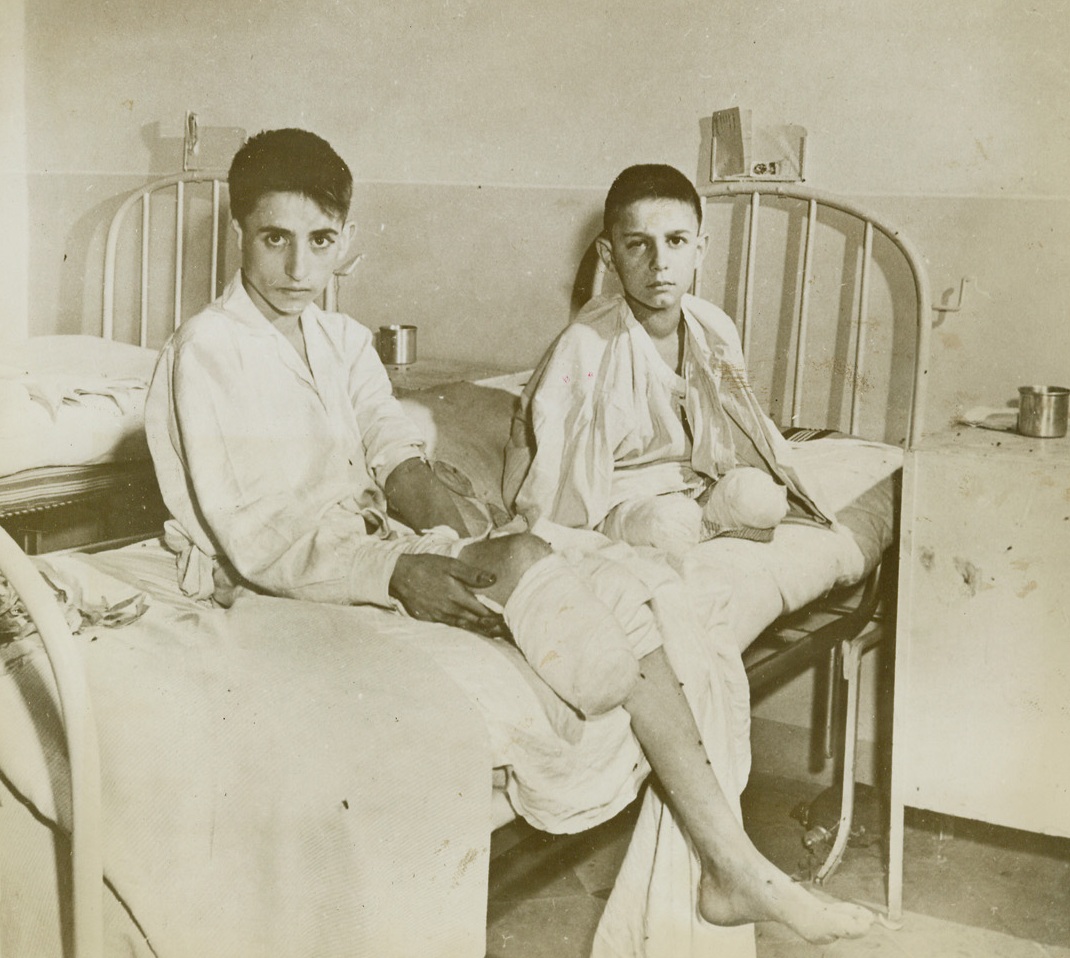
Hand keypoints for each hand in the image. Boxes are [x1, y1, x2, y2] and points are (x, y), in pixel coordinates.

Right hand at [389, 553, 507, 637]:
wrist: (398, 576)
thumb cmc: (426, 566)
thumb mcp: (450, 565)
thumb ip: (472, 574)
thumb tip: (494, 579)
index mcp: (457, 596)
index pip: (482, 611)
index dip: (495, 616)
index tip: (507, 617)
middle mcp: (450, 610)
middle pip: (475, 622)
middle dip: (490, 626)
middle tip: (504, 628)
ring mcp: (438, 617)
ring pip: (463, 627)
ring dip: (478, 630)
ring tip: (492, 633)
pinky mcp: (429, 619)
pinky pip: (449, 626)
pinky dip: (461, 628)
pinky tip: (467, 627)